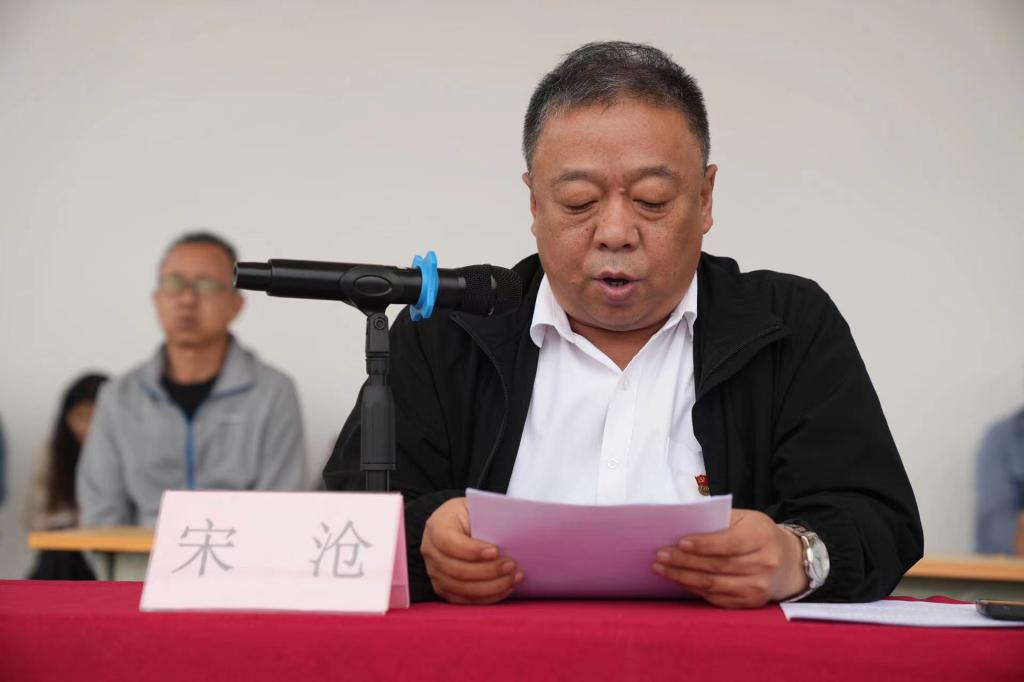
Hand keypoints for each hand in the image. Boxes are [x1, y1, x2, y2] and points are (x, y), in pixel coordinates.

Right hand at [420, 497, 523, 603]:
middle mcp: (430, 551)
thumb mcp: (477, 508)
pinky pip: (464, 600)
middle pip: (456, 569)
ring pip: (461, 588)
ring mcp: (434, 572)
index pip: (448, 542)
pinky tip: (505, 589)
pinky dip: (487, 597)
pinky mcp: (443, 588)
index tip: (495, 550)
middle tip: (511, 565)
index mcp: (436, 526)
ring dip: (491, 586)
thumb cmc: (472, 515)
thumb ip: (487, 519)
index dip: (472, 550)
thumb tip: (508, 534)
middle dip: (487, 571)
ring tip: (513, 578)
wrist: (460, 525)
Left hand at [652, 509, 807, 607]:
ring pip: (713, 584)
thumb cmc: (757, 534)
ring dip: (683, 577)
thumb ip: (718, 520)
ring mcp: (758, 587)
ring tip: (661, 568)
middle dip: (684, 561)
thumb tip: (683, 526)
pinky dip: (693, 589)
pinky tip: (678, 580)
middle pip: (718, 566)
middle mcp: (765, 564)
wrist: (786, 561)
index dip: (705, 545)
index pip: (730, 543)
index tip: (681, 542)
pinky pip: (716, 598)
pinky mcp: (750, 603)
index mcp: (763, 537)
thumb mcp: (745, 518)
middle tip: (660, 555)